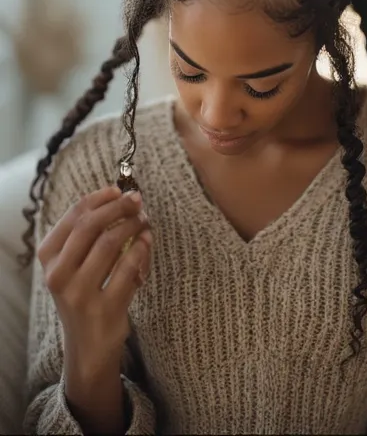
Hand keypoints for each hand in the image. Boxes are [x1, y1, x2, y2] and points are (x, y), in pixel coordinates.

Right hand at [37, 186, 151, 377]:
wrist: (87, 346)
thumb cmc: (85, 294)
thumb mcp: (74, 265)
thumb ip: (88, 234)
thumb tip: (119, 195)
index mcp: (49, 258)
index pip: (73, 218)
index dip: (99, 199)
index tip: (118, 190)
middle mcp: (58, 275)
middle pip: (90, 227)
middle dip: (118, 208)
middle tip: (137, 200)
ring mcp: (80, 294)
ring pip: (110, 244)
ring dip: (132, 226)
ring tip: (144, 221)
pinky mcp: (104, 309)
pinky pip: (128, 268)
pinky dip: (141, 249)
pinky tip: (147, 241)